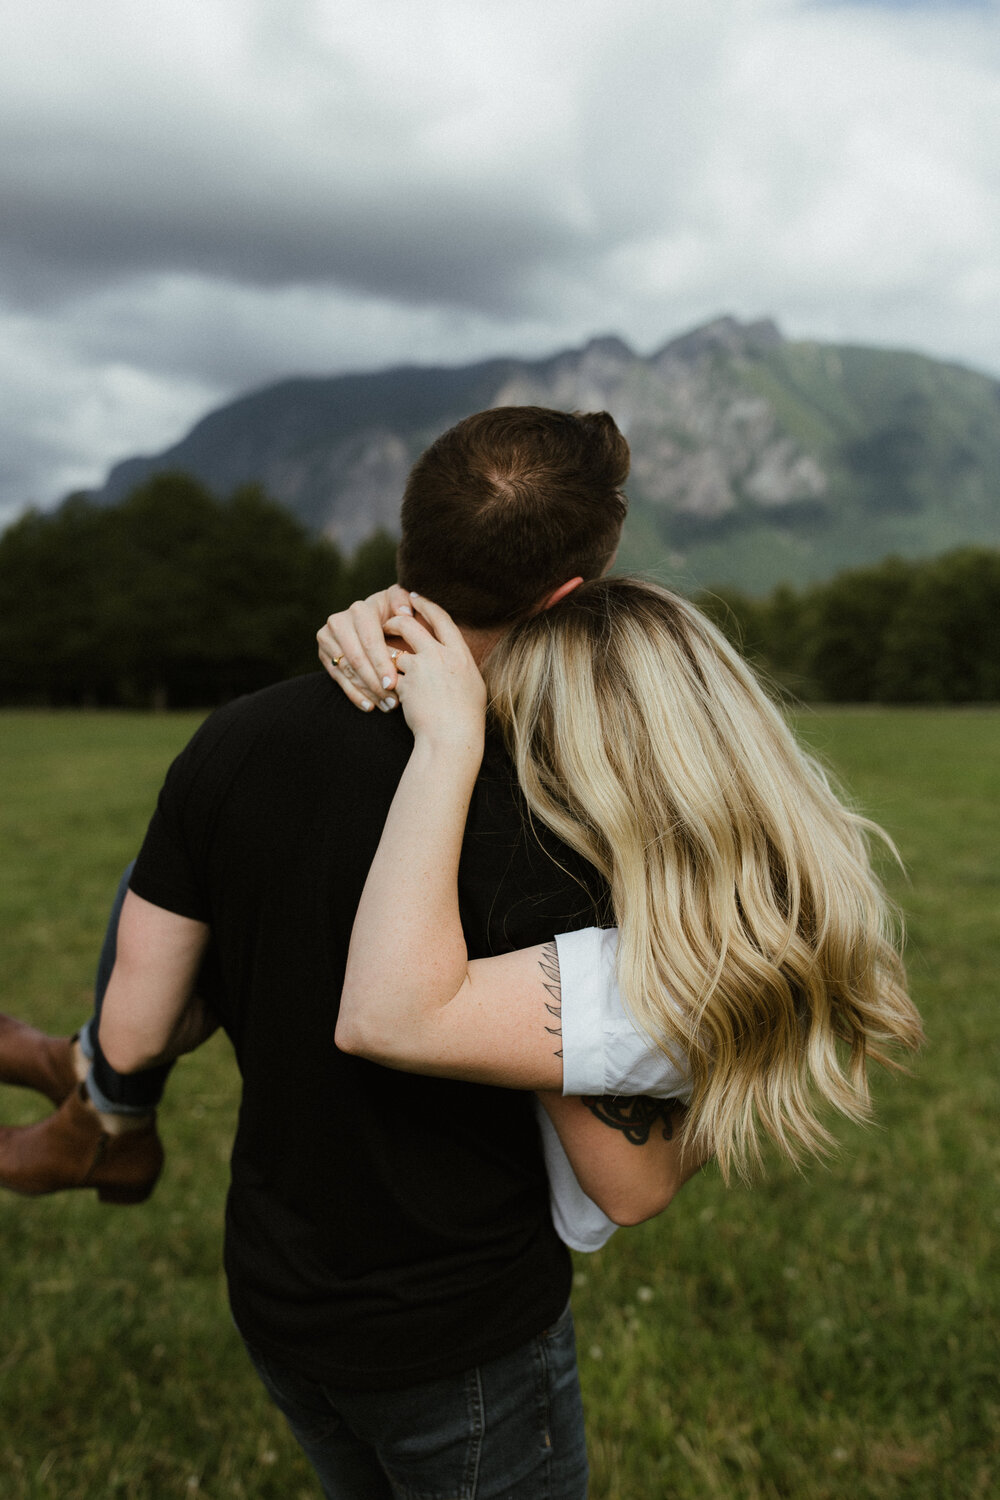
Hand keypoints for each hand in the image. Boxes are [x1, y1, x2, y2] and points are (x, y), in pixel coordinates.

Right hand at [317, 585, 413, 711]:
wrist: (376, 621)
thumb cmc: (395, 616)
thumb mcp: (403, 605)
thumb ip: (404, 602)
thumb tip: (403, 611)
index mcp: (360, 610)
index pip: (370, 641)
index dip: (381, 663)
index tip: (393, 684)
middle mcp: (339, 621)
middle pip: (356, 659)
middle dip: (375, 682)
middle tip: (392, 702)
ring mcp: (327, 638)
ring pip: (347, 671)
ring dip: (368, 692)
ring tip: (387, 706)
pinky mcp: (324, 654)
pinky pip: (338, 678)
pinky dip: (354, 694)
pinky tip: (370, 706)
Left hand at [386, 595, 485, 755]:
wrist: (453, 737)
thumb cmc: (466, 717)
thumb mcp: (472, 684)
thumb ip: (459, 664)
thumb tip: (452, 653)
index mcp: (461, 654)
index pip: (442, 619)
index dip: (426, 605)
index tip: (414, 597)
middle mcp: (441, 656)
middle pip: (409, 625)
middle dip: (394, 620)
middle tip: (386, 622)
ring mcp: (422, 669)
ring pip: (395, 652)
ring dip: (388, 657)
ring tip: (385, 664)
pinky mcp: (405, 685)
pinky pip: (390, 676)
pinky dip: (388, 682)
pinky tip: (390, 693)